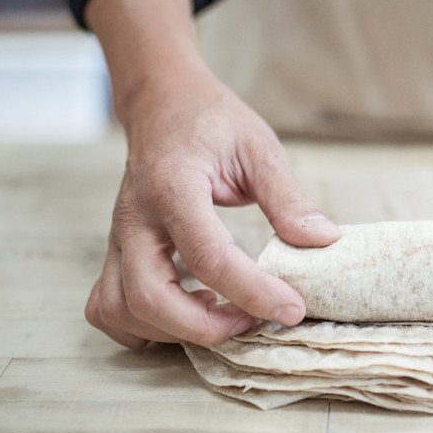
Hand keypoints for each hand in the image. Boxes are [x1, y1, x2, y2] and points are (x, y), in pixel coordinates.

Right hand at [80, 0, 338, 348]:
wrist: (162, 102)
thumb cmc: (211, 122)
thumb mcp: (258, 146)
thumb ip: (288, 196)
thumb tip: (323, 241)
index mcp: (173, 187)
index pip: (208, 256)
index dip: (253, 291)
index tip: (292, 308)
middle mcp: (134, 218)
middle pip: (149, 298)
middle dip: (206, 326)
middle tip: (255, 320)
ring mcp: (118, 239)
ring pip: (121, 311)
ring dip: (174, 330)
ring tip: (223, 313)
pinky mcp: (115, 253)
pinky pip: (109, 308)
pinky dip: (144, 326)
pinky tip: (188, 311)